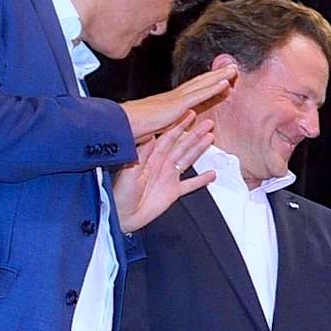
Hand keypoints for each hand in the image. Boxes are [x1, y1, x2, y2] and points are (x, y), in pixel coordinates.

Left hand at [109, 110, 214, 231]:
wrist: (121, 216)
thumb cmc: (119, 195)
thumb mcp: (129, 172)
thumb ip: (141, 156)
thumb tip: (150, 137)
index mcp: (150, 158)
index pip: (168, 138)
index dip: (179, 126)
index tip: (188, 115)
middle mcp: (161, 165)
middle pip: (182, 146)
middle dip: (195, 134)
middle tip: (207, 123)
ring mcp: (168, 178)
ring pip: (188, 160)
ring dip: (199, 149)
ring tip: (210, 139)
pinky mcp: (173, 192)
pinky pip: (191, 185)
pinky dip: (202, 180)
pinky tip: (211, 174)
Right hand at [119, 62, 236, 142]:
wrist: (123, 125)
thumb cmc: (134, 127)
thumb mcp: (157, 127)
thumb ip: (167, 125)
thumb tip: (173, 129)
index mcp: (171, 101)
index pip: (194, 89)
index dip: (207, 82)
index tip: (220, 77)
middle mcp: (175, 96)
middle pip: (201, 82)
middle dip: (216, 74)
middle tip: (232, 66)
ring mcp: (177, 99)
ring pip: (203, 84)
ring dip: (219, 76)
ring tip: (234, 69)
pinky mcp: (178, 104)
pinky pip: (199, 94)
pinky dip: (213, 88)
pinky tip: (224, 82)